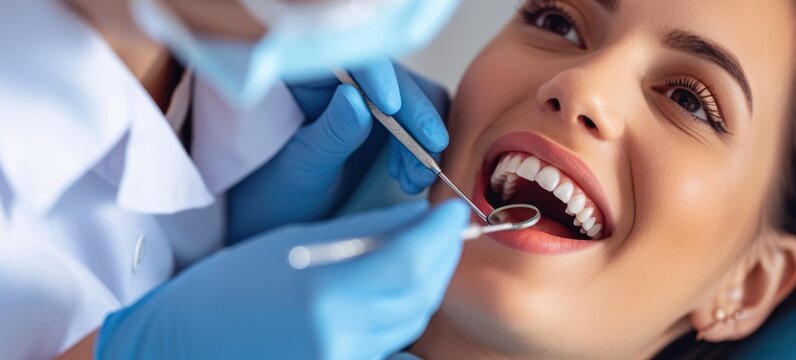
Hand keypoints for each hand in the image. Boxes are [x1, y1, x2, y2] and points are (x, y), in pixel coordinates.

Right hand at [97, 200, 468, 359]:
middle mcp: (340, 338)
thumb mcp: (295, 244)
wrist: (184, 347)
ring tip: (419, 254)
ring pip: (411, 320)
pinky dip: (402, 317)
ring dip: (423, 285)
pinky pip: (393, 347)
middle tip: (444, 229)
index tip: (454, 212)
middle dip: (439, 256)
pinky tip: (393, 293)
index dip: (441, 234)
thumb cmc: (229, 288)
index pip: (410, 262)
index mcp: (323, 295)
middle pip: (419, 294)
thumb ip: (365, 234)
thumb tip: (418, 219)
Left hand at [227, 58, 449, 241]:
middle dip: (416, 119)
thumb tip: (357, 98)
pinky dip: (423, 151)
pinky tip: (412, 179)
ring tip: (415, 180)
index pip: (355, 61)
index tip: (391, 106)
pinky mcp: (386, 127)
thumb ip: (331, 133)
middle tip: (426, 159)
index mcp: (310, 78)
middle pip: (398, 81)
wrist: (278, 219)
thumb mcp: (302, 165)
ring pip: (417, 103)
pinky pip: (419, 127)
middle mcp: (345, 83)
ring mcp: (369, 104)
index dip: (378, 77)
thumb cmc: (275, 191)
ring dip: (425, 140)